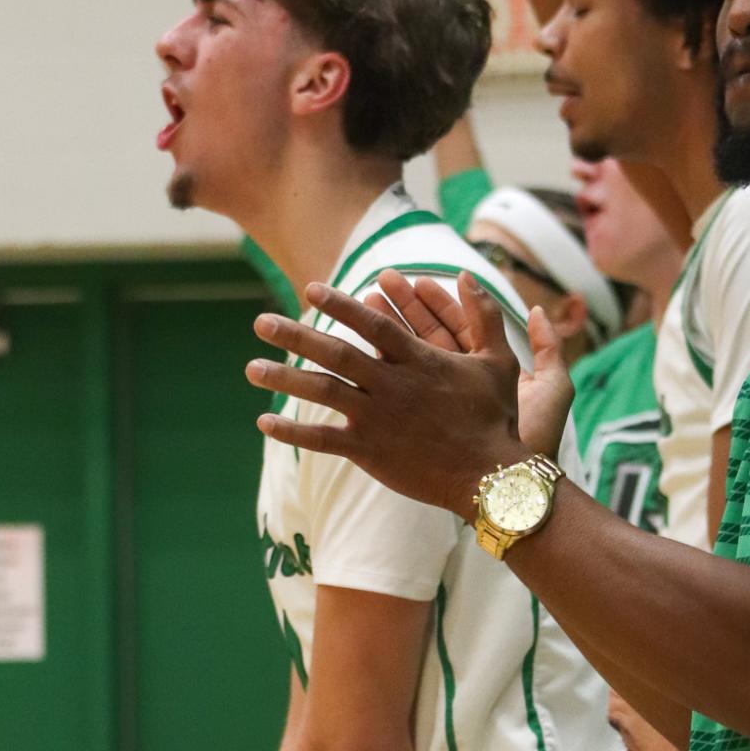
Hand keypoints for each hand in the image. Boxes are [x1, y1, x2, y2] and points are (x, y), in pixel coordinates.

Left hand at [247, 271, 573, 514]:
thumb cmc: (495, 418)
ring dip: (284, 378)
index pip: (371, 324)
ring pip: (322, 392)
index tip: (312, 288)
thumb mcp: (498, 361)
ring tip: (251, 367)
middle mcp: (391, 385)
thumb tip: (465, 273)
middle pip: (335, 353)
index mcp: (417, 360)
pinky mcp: (369, 451)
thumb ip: (482, 315)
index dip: (340, 305)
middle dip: (295, 335)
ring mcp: (377, 418)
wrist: (490, 477)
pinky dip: (291, 432)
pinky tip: (263, 422)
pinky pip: (322, 440)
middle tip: (260, 322)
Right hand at [364, 270, 573, 459]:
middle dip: (402, 308)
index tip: (417, 279)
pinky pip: (388, 393)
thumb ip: (549, 347)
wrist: (513, 485)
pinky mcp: (409, 428)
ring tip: (364, 305)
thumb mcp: (553, 387)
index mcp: (482, 371)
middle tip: (381, 282)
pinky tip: (356, 352)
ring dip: (382, 333)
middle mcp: (454, 386)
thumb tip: (536, 308)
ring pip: (402, 361)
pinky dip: (372, 372)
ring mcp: (429, 406)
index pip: (456, 326)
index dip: (437, 302)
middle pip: (425, 338)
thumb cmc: (537, 439)